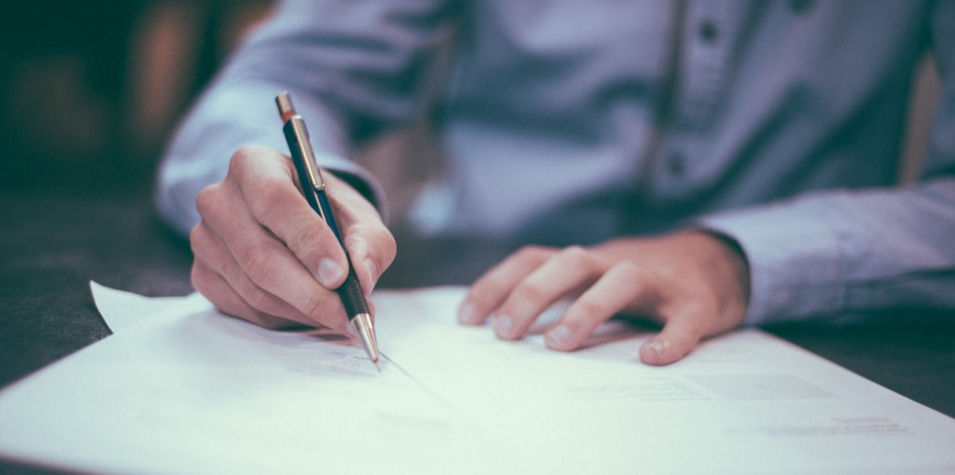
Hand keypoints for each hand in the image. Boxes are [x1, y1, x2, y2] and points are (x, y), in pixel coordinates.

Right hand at [189, 145, 395, 331]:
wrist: (297, 220)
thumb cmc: (326, 212)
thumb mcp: (359, 216)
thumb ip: (369, 241)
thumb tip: (362, 276)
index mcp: (254, 165)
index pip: (274, 200)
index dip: (308, 240)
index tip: (340, 274)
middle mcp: (219, 199)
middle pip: (260, 255)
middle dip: (311, 293)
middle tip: (348, 313)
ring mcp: (205, 239)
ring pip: (254, 289)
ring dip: (303, 310)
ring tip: (340, 316)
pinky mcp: (203, 274)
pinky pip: (245, 308)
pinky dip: (284, 318)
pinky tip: (311, 313)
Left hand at [457, 230, 749, 364]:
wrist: (716, 262)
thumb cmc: (640, 281)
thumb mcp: (592, 280)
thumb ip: (556, 296)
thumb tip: (500, 329)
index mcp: (586, 262)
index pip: (533, 259)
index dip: (497, 284)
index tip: (467, 319)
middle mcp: (616, 263)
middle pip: (570, 263)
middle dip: (532, 294)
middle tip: (505, 333)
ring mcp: (657, 281)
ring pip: (621, 280)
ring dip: (587, 308)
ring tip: (559, 344)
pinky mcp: (696, 303)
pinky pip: (684, 319)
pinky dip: (670, 337)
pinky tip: (652, 357)